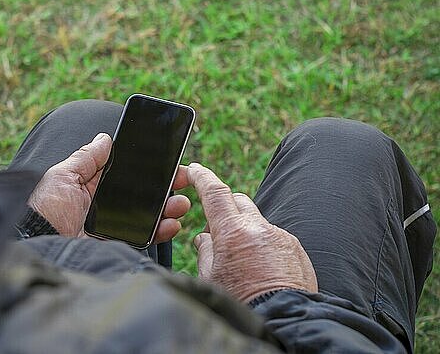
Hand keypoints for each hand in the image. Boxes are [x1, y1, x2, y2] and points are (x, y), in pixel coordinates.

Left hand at [28, 133, 190, 241]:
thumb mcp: (62, 175)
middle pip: (142, 194)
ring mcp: (111, 225)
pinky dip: (160, 231)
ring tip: (181, 204)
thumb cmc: (43, 207)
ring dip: (168, 208)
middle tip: (184, 180)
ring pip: (147, 215)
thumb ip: (86, 158)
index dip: (149, 168)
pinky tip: (171, 224)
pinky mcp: (115, 243)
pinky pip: (141, 236)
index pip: (127, 174)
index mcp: (92, 185)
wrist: (34, 241)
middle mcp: (104, 205)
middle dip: (166, 186)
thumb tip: (106, 138)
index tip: (169, 161)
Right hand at [186, 163, 317, 302]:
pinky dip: (264, 245)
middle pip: (237, 200)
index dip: (202, 177)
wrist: (282, 320)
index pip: (215, 192)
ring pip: (257, 221)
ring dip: (246, 230)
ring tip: (243, 259)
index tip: (195, 170)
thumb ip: (206, 251)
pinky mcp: (296, 248)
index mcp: (232, 233)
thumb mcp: (212, 278)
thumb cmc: (243, 302)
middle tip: (217, 227)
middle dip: (225, 207)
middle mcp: (258, 228)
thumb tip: (204, 239)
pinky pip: (275, 237)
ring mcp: (280, 236)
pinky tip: (262, 268)